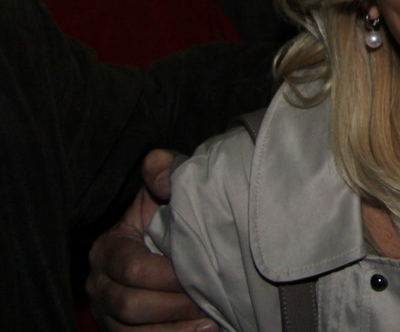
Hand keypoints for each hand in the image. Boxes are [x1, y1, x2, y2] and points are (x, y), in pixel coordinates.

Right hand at [87, 150, 212, 331]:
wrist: (165, 242)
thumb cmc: (166, 215)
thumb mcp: (162, 189)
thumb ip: (162, 171)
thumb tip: (160, 172)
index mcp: (107, 249)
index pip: (133, 269)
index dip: (168, 275)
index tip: (202, 271)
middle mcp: (99, 284)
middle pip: (131, 305)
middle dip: (174, 304)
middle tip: (209, 298)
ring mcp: (106, 312)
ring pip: (134, 331)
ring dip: (176, 328)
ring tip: (211, 319)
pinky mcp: (119, 331)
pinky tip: (203, 330)